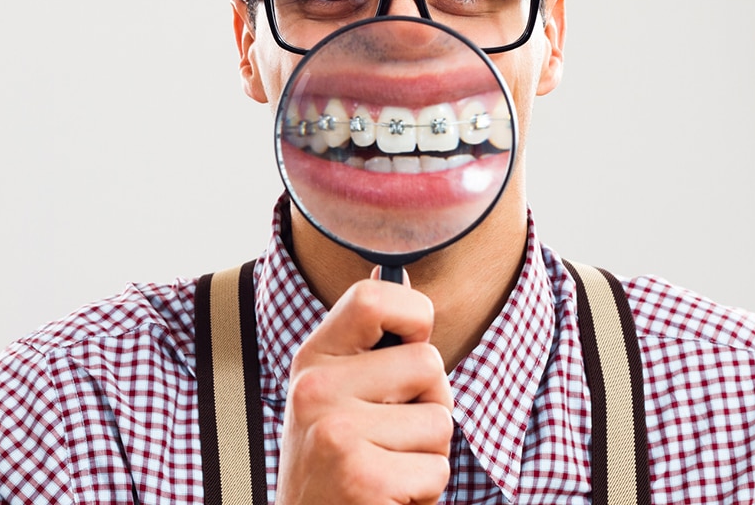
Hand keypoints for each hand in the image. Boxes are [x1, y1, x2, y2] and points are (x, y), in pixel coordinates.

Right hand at [275, 271, 454, 503]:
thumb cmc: (337, 463)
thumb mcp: (336, 395)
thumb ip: (365, 344)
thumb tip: (388, 272)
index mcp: (313, 359)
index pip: (372, 298)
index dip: (413, 314)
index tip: (412, 344)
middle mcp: (315, 390)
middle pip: (429, 363)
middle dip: (431, 405)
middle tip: (392, 436)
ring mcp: (335, 433)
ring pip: (441, 422)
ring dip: (428, 455)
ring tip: (387, 469)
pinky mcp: (361, 478)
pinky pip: (438, 469)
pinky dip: (425, 492)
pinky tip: (388, 497)